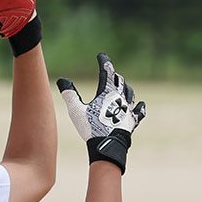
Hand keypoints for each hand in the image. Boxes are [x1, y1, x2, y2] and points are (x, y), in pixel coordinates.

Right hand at [56, 52, 146, 172]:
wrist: (107, 146)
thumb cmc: (91, 128)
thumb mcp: (76, 110)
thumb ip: (69, 94)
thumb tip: (62, 80)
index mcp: (107, 92)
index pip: (107, 71)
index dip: (104, 61)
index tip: (101, 55)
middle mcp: (120, 98)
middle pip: (119, 81)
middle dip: (113, 75)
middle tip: (109, 72)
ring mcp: (128, 109)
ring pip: (129, 93)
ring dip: (125, 88)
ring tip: (122, 86)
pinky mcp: (132, 121)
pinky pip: (138, 112)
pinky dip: (139, 107)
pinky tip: (140, 105)